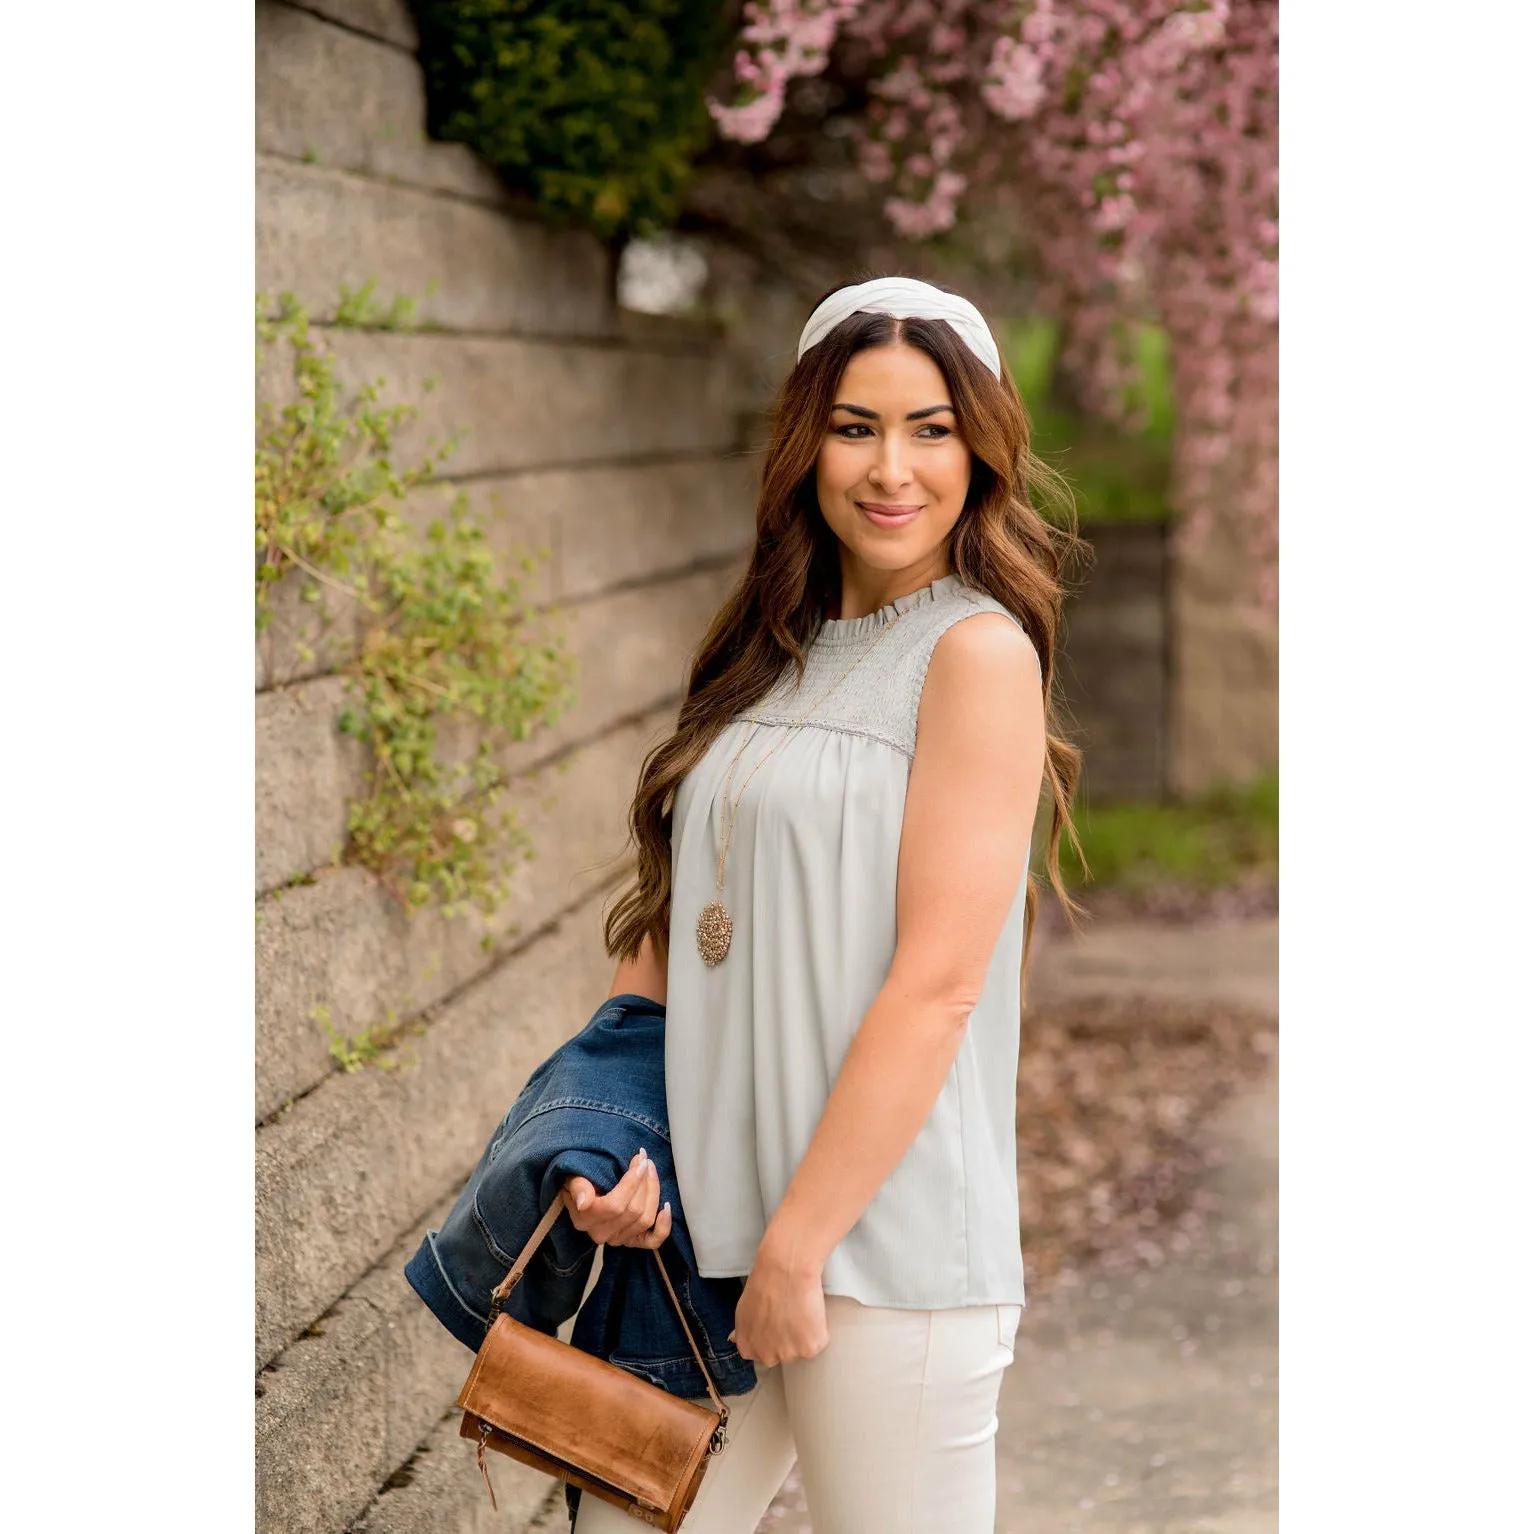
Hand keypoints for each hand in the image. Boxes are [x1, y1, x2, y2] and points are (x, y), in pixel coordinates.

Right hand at [560, 1149, 672, 1248]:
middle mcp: (601, 1233)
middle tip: (646, 1160)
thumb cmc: (579, 1182)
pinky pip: (652, 1241)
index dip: (632, 1183)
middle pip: (634, 1210)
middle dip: (645, 1182)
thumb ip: (578, 1187)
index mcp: (586, 1219)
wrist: (580, 1196)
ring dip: (654, 1193)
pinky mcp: (632, 1241)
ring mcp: (618, 1239)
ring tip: (651, 1170)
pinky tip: (667, 1207)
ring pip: (645, 1220)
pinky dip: (663, 1226)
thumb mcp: (572, 1179)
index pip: (615, 1205)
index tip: (639, 1159)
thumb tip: (585, 1202)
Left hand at [729, 1235, 828, 1367]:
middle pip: (783, 1354)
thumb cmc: (763, 1283)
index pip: (763, 1352)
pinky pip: (820, 1340)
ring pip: (802, 1348)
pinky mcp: (810, 1348)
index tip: (777, 1319)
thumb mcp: (743, 1309)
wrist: (785, 1269)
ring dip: (804, 1334)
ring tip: (800, 1308)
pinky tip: (811, 1310)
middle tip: (790, 1313)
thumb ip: (741, 1330)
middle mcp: (766, 1357)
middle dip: (788, 1339)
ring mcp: (789, 1355)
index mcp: (747, 1348)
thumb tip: (733, 1340)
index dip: (773, 1334)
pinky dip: (820, 1327)